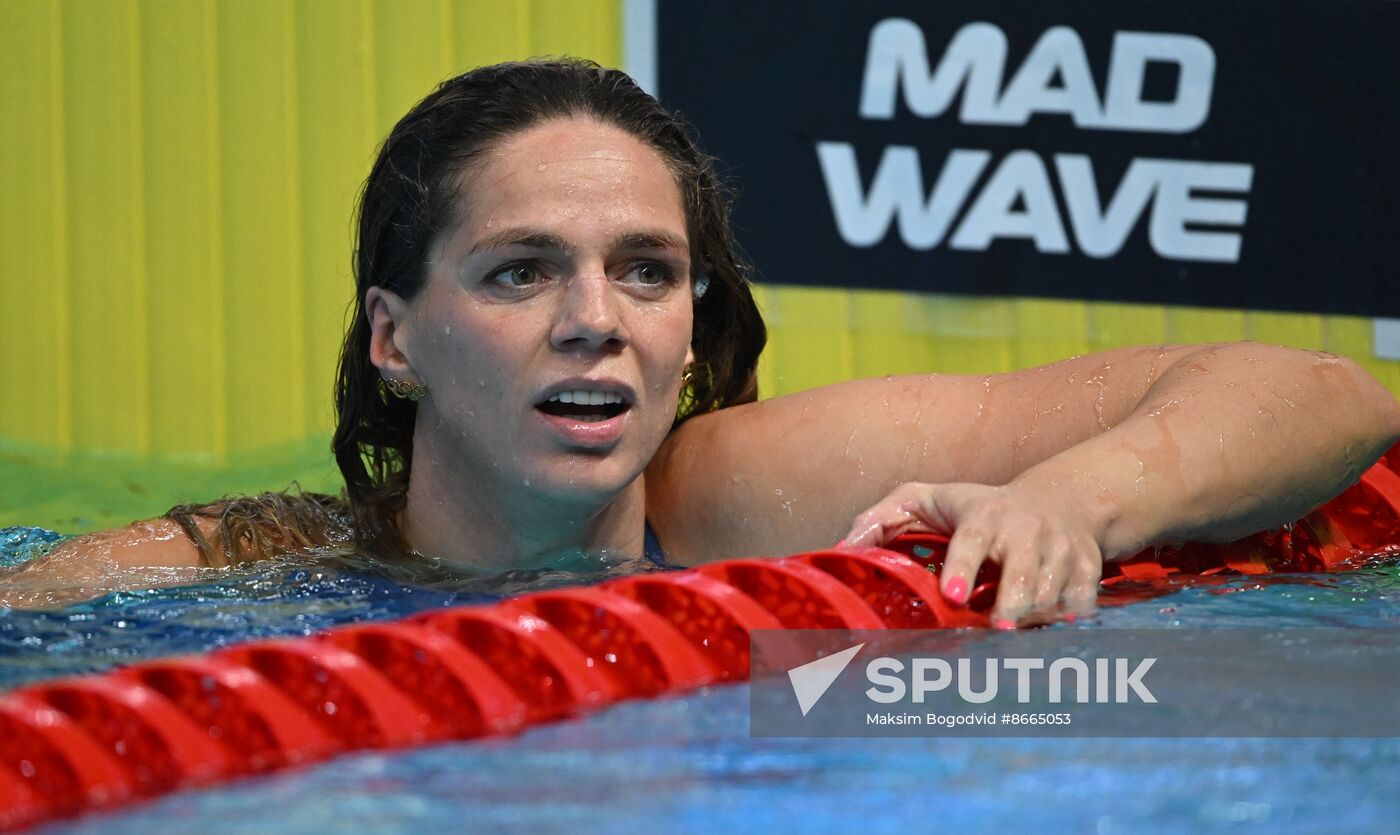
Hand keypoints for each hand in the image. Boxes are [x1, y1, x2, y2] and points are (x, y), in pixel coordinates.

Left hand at [842, 481, 1103, 626]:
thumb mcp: (927, 498)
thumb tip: (844, 546)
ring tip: (1012, 630)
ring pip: (1051, 593)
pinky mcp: (1087, 568)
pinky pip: (1081, 603)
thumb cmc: (979, 506)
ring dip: (1033, 617)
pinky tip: (1047, 627)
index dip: (963, 568)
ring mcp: (1061, 549)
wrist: (1062, 500)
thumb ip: (883, 517)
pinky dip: (1066, 619)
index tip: (952, 596)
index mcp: (983, 514)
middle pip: (1021, 573)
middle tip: (996, 628)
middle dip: (1011, 603)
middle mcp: (1025, 530)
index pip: (971, 540)